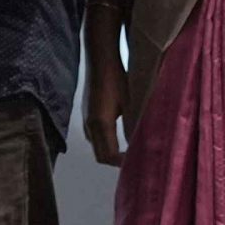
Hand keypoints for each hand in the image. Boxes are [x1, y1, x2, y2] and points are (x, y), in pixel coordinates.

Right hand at [84, 42, 127, 168]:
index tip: (138, 163)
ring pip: (96, 147)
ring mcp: (86, 120)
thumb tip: (138, 146)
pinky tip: (119, 138)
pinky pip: (94, 137)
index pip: (108, 155)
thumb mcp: (131, 104)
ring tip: (129, 152)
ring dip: (110, 153)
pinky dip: (106, 143)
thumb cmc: (117, 79)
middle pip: (100, 155)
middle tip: (135, 161)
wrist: (100, 61)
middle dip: (116, 162)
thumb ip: (133, 127)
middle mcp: (90, 125)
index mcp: (101, 124)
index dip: (122, 164)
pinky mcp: (87, 115)